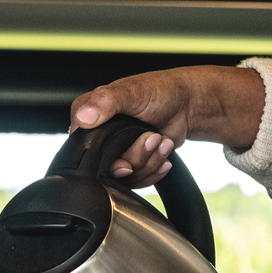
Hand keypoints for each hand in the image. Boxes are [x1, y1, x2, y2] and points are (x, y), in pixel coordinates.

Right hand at [68, 66, 264, 185]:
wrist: (187, 105)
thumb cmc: (159, 91)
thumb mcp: (130, 92)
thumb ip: (104, 102)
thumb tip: (83, 118)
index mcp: (88, 117)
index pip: (83, 150)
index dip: (105, 157)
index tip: (124, 154)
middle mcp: (98, 136)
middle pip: (107, 168)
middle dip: (136, 157)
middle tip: (152, 137)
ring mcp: (115, 152)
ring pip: (125, 177)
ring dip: (149, 161)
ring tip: (161, 140)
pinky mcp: (131, 162)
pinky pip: (138, 180)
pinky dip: (155, 169)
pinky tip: (163, 152)